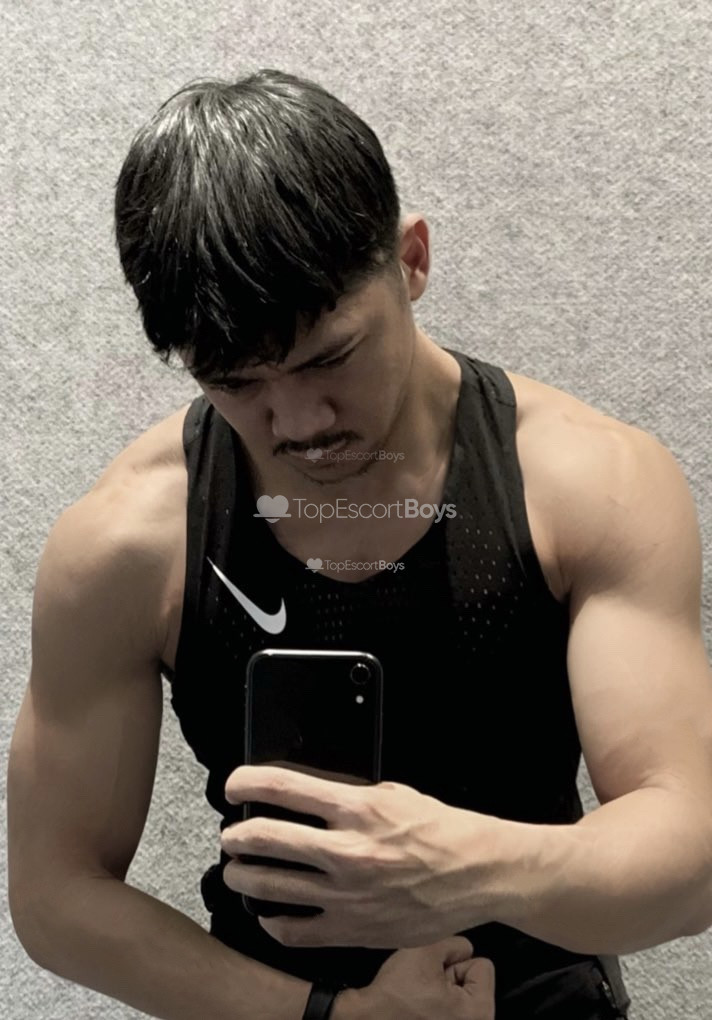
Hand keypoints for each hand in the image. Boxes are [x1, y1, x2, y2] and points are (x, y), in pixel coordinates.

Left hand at [220, 764, 500, 947]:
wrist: (478, 873)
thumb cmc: (440, 830)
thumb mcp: (393, 793)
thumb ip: (348, 795)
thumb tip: (306, 796)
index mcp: (358, 808)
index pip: (283, 787)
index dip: (247, 783)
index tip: (235, 786)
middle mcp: (348, 850)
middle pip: (266, 838)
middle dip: (237, 836)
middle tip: (232, 835)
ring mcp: (348, 894)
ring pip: (270, 886)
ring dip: (243, 877)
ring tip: (237, 871)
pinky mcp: (354, 929)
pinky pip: (295, 932)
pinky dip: (272, 922)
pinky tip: (268, 914)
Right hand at [336, 936, 495, 1019]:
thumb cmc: (399, 991)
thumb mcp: (426, 952)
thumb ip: (453, 944)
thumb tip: (464, 950)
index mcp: (480, 1013)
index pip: (483, 967)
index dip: (455, 964)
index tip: (434, 976)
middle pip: (474, 983)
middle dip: (450, 979)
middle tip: (426, 988)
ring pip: (461, 996)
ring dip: (443, 992)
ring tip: (421, 998)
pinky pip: (450, 1011)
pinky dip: (437, 1007)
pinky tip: (420, 1010)